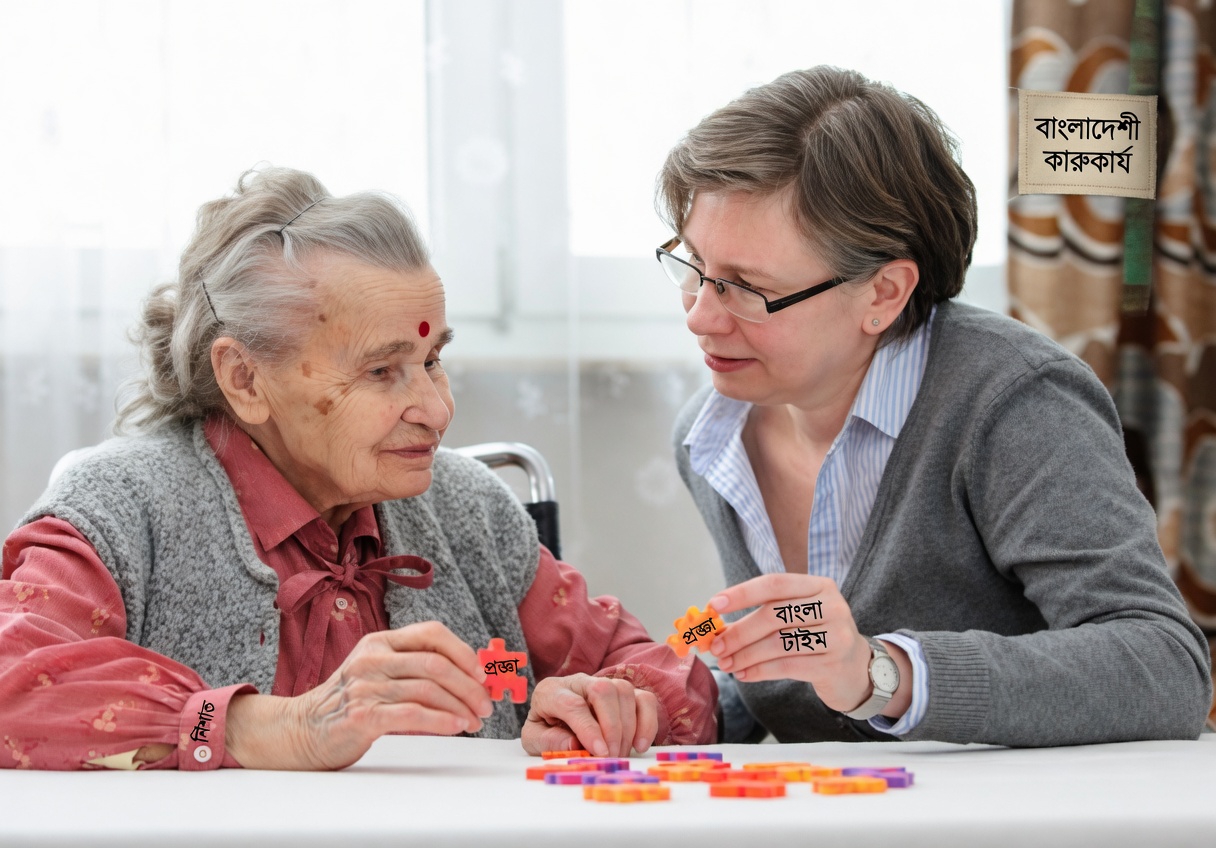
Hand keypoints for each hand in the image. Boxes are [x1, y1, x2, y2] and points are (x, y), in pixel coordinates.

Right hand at [227, 621, 492, 769]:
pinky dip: (441, 720)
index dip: (463, 652)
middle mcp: (373, 658)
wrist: (303, 729)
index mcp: (380, 641)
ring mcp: (366, 686)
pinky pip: (412, 714)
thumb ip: (414, 668)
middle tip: (485, 705)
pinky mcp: (363, 715)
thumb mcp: (379, 672)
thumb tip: (470, 677)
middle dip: (469, 686)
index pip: (432, 633)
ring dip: (460, 707)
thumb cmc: (350, 702)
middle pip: (436, 664)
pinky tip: (456, 726)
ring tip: (474, 721)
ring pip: (428, 689)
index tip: (482, 674)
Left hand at [521, 673, 658, 757]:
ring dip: (628, 727)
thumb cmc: (545, 730)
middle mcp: (578, 681)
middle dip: (611, 727)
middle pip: (603, 690)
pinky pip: (644, 699)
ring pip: (624, 691)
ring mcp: (603, 684)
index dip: (588, 729)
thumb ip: (549, 742)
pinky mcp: (624, 693)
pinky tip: (639, 745)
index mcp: (551, 692)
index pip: (573, 704)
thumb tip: (574, 745)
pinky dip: (647, 722)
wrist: (553, 719)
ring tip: (620, 754)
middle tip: (611, 756)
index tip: (600, 753)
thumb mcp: (534, 740)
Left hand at [707, 574, 873, 712]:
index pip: (774, 584)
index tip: (714, 605)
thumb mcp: (798, 617)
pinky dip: (760, 671)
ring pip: (778, 643)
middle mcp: (832, 606)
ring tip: (726, 664)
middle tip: (716, 646)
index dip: (742, 594)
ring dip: (745, 655)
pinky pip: (787, 666)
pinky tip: (744, 674)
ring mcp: (836, 635)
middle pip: (774, 615)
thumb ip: (764, 614)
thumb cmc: (817, 638)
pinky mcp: (833, 664)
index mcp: (819, 586)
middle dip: (739, 632)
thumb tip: (718, 627)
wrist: (857, 670)